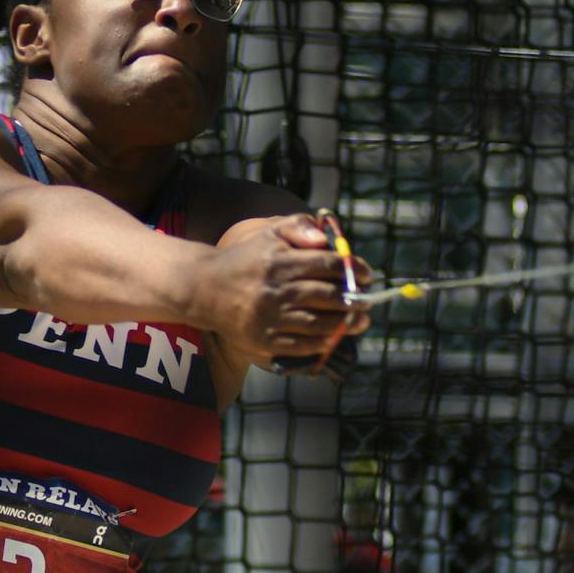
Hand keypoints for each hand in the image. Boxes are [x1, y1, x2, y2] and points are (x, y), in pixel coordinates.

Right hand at [195, 213, 370, 362]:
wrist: (205, 288)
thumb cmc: (246, 259)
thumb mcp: (269, 233)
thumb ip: (299, 227)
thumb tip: (326, 241)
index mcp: (281, 262)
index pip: (328, 265)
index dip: (354, 270)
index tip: (368, 274)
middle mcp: (277, 290)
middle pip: (328, 297)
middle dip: (354, 300)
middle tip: (367, 302)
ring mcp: (270, 318)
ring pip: (319, 324)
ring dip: (345, 324)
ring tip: (359, 321)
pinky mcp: (264, 340)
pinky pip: (302, 345)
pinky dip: (323, 343)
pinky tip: (334, 337)